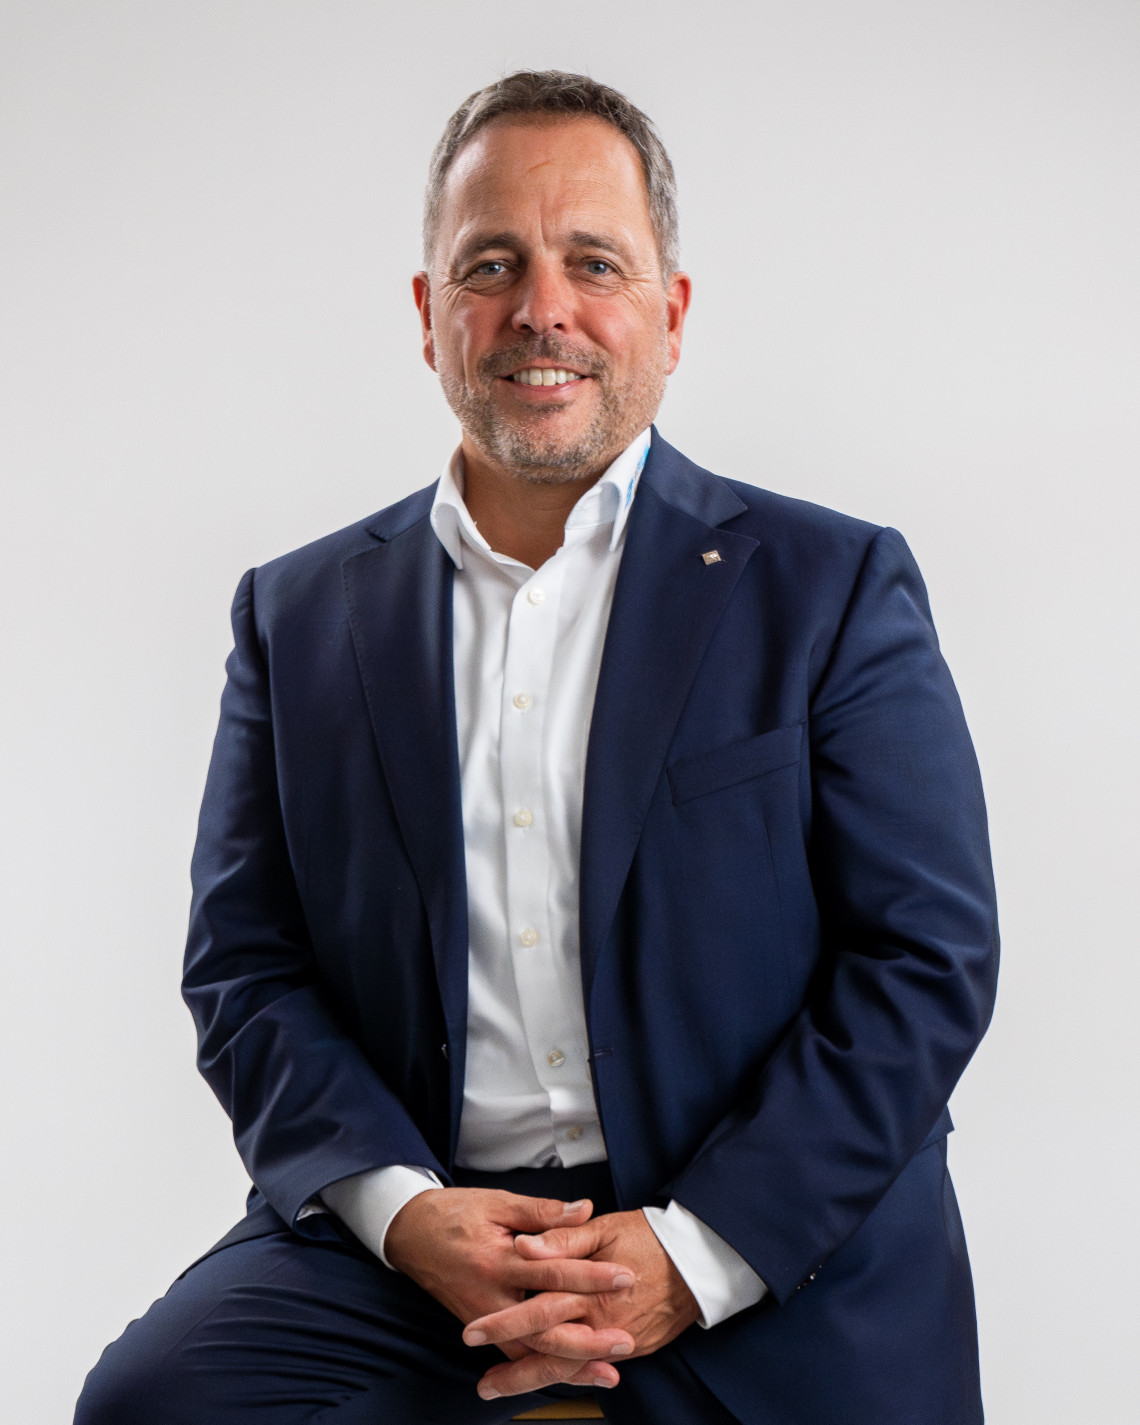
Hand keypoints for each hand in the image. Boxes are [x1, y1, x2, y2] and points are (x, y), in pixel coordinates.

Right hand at [385, 1189, 635, 1389]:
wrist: (407, 1233)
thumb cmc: (453, 1213)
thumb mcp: (496, 1202)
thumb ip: (542, 1212)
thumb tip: (584, 1209)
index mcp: (497, 1260)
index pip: (552, 1271)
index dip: (591, 1276)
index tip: (626, 1277)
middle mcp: (490, 1297)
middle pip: (543, 1328)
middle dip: (587, 1339)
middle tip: (625, 1342)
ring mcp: (483, 1318)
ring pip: (529, 1352)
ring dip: (568, 1364)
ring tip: (607, 1371)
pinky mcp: (479, 1327)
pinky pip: (514, 1353)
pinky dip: (541, 1366)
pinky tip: (569, 1372)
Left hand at [464, 1209, 700, 1398]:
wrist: (698, 1259)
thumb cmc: (648, 1236)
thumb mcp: (603, 1228)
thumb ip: (562, 1238)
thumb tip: (524, 1245)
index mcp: (589, 1287)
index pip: (538, 1310)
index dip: (504, 1323)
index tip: (473, 1331)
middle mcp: (602, 1320)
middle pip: (550, 1351)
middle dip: (513, 1370)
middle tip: (483, 1383)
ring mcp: (618, 1338)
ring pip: (569, 1367)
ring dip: (533, 1378)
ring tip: (502, 1385)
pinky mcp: (634, 1346)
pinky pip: (592, 1366)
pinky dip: (568, 1375)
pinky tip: (545, 1378)